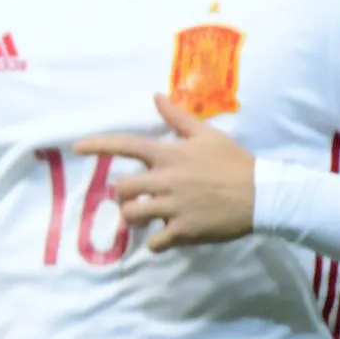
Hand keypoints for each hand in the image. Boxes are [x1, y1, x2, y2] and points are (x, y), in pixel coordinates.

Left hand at [76, 93, 255, 252]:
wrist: (263, 195)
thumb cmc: (234, 162)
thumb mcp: (207, 134)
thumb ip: (177, 117)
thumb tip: (156, 95)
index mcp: (170, 154)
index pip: (127, 145)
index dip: (99, 145)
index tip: (76, 147)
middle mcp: (166, 180)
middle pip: (122, 188)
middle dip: (122, 194)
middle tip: (133, 197)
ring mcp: (173, 207)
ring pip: (133, 215)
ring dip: (133, 218)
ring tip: (144, 217)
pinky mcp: (184, 231)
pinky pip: (155, 243)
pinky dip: (155, 243)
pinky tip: (164, 237)